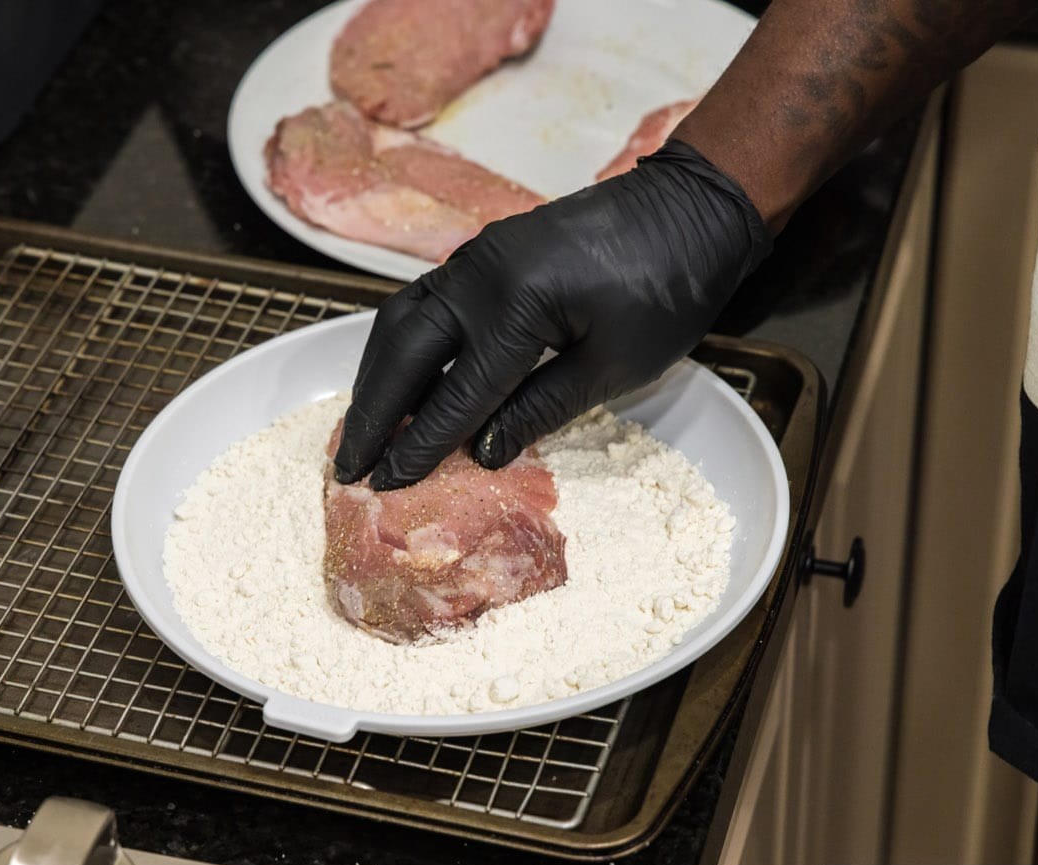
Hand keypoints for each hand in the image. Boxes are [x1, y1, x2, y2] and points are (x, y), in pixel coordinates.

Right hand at [333, 139, 771, 490]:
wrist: (690, 207)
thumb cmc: (668, 289)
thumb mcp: (615, 365)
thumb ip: (542, 407)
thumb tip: (483, 454)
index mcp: (517, 305)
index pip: (456, 392)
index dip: (420, 445)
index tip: (387, 485)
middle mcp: (478, 275)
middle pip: (404, 352)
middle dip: (373, 414)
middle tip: (347, 465)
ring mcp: (475, 257)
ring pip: (401, 321)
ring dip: (376, 377)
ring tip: (360, 428)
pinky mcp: (482, 253)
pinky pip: (422, 302)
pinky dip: (399, 345)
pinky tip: (395, 377)